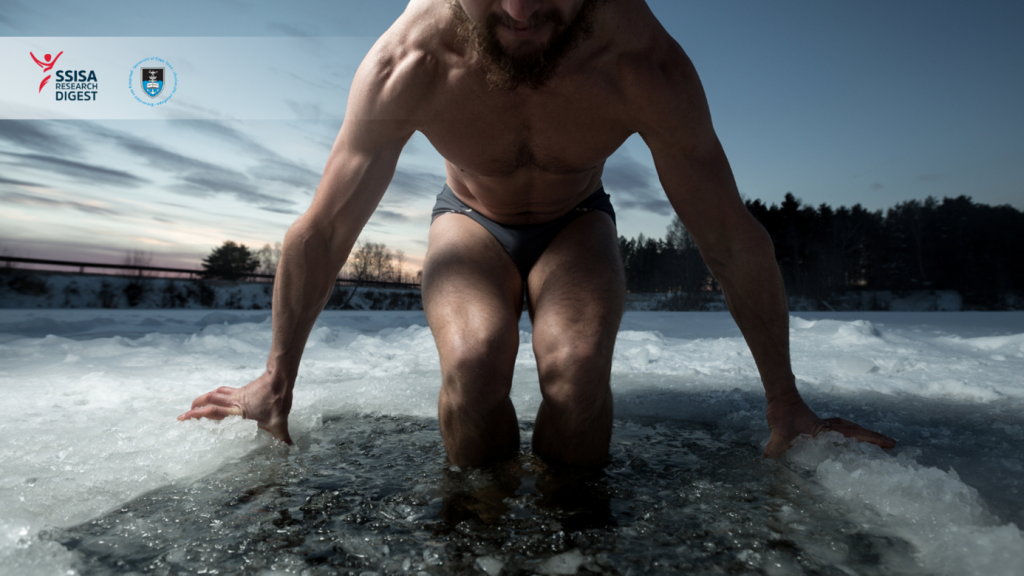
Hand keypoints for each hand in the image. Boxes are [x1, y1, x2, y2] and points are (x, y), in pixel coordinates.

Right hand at [177, 371, 293, 443]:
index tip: (184, 417)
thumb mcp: (280, 422)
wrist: (280, 378)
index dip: (197, 414)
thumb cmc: (277, 400)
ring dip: (204, 399)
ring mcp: (237, 394)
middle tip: (185, 415)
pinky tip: (218, 399)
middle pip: (209, 399)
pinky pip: (224, 391)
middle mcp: (234, 401)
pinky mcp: (242, 390)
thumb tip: (290, 448)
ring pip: (215, 393)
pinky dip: (217, 394)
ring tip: (196, 406)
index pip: (213, 411)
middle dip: (195, 407)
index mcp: (238, 410)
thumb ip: (282, 436)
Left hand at [762, 392, 894, 457]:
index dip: (871, 439)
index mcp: (825, 430)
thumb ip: (775, 444)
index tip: (889, 443)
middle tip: (892, 444)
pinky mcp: (818, 425)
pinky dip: (850, 433)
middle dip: (874, 438)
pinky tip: (849, 440)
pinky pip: (840, 430)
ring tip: (878, 442)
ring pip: (850, 429)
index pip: (853, 435)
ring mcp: (824, 426)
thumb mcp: (778, 430)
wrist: (780, 396)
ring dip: (864, 435)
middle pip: (857, 431)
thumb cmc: (781, 412)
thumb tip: (767, 457)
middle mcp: (828, 427)